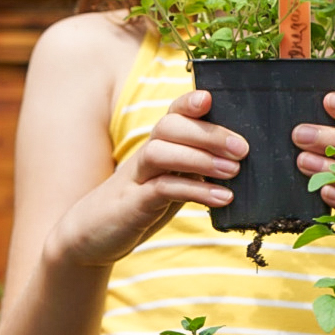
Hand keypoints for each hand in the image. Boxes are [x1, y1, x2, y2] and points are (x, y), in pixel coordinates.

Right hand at [52, 90, 247, 267]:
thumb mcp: (171, 181)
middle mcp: (145, 154)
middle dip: (208, 133)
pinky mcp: (133, 203)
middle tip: (242, 149)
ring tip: (233, 171)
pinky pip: (163, 188)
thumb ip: (196, 168)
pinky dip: (194, 190)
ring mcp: (136, 177)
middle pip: (170, 127)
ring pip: (162, 151)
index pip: (172, 113)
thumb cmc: (141, 204)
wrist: (92, 235)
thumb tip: (238, 162)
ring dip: (200, 158)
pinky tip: (221, 198)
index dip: (188, 102)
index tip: (211, 99)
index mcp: (157, 145)